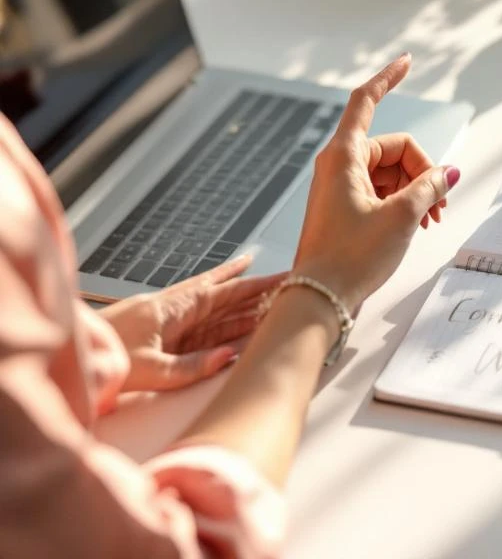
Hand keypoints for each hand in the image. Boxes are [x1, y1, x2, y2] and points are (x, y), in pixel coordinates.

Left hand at [100, 256, 284, 390]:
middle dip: (254, 289)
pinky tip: (227, 313)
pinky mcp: (157, 330)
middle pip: (222, 295)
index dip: (255, 285)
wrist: (68, 355)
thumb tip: (228, 357)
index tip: (282, 278)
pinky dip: (217, 314)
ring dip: (239, 301)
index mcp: (171, 309)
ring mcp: (164, 318)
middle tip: (284, 283)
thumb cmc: (101, 362)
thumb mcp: (152, 371)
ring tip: (266, 296)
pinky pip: (197, 319)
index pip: (224, 293)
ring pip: (211, 306)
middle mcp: (170, 308)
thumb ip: (193, 366)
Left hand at [292, 53, 458, 310]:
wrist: (320, 298)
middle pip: (393, 148)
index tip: (407, 62)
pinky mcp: (345, 208)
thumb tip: (450, 172)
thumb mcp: (402, 217)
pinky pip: (382, 191)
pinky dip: (403, 202)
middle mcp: (339, 165)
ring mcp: (341, 187)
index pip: (366, 101)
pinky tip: (417, 224)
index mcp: (344, 155)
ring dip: (416, 190)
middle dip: (423, 171)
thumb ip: (431, 187)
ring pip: (391, 172)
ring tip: (431, 221)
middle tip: (440, 205)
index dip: (388, 78)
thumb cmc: (351, 257)